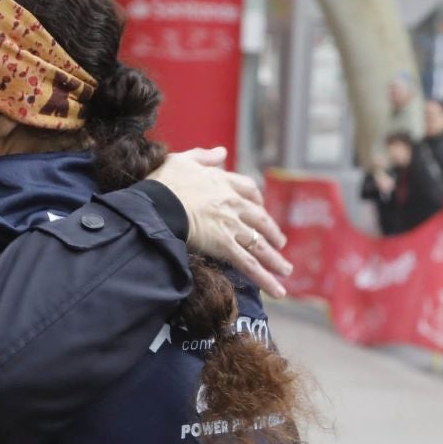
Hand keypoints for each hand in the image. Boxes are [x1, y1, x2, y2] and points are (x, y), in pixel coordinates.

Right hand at [147, 147, 291, 295]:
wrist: (156, 203)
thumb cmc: (163, 182)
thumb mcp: (182, 160)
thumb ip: (204, 156)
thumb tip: (222, 152)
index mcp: (222, 182)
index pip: (248, 189)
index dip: (256, 200)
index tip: (260, 208)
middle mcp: (232, 203)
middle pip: (260, 219)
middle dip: (272, 232)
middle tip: (280, 242)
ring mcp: (230, 225)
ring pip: (259, 244)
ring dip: (275, 259)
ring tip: (286, 270)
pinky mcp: (224, 245)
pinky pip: (249, 264)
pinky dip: (265, 279)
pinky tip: (278, 291)